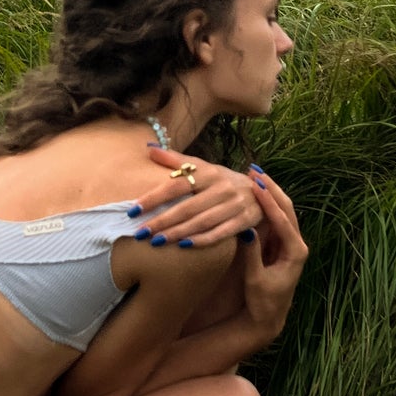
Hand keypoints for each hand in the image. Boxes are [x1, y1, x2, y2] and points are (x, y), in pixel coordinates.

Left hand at [130, 147, 264, 245]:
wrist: (261, 191)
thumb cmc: (222, 180)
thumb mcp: (203, 167)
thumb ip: (176, 160)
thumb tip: (148, 149)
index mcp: (208, 172)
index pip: (176, 185)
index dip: (154, 198)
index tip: (133, 210)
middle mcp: (222, 187)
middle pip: (187, 207)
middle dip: (161, 221)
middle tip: (140, 233)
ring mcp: (235, 204)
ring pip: (201, 222)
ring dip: (177, 233)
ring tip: (156, 242)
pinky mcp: (245, 220)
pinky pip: (220, 233)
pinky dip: (202, 240)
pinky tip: (183, 246)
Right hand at [239, 166, 307, 340]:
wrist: (267, 317)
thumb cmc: (262, 301)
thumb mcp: (255, 279)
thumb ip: (252, 254)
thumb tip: (246, 229)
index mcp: (296, 253)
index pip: (283, 220)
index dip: (269, 202)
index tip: (256, 185)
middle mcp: (297, 245)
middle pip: (287, 209)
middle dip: (272, 189)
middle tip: (255, 171)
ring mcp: (290, 243)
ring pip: (283, 211)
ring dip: (270, 192)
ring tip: (254, 174)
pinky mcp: (281, 244)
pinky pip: (275, 218)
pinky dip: (266, 203)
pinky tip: (255, 191)